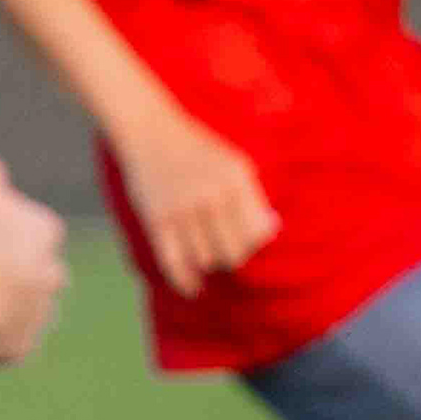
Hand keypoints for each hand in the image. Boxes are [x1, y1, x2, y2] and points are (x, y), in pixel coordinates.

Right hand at [0, 138, 67, 364]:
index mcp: (45, 231)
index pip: (33, 230)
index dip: (2, 230)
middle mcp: (50, 274)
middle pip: (38, 275)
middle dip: (13, 274)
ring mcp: (36, 314)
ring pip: (27, 314)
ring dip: (3, 310)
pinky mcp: (18, 348)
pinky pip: (8, 349)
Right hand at [113, 107, 278, 298]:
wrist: (149, 130)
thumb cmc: (198, 150)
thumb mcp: (234, 164)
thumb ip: (253, 197)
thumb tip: (271, 233)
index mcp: (237, 178)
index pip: (257, 233)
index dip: (255, 244)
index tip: (247, 243)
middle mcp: (212, 194)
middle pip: (234, 252)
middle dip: (233, 258)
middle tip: (226, 254)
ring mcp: (183, 208)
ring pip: (206, 260)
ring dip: (208, 264)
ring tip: (206, 257)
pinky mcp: (157, 219)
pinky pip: (174, 262)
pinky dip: (185, 281)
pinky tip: (193, 289)